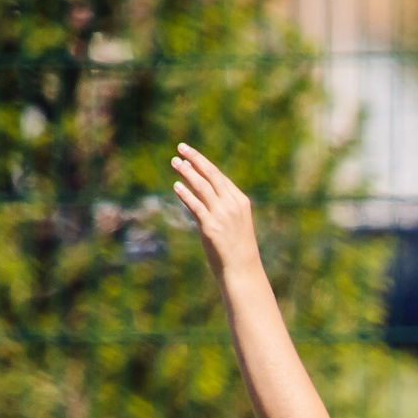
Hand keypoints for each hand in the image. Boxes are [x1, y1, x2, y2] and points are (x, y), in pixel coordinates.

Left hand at [170, 143, 264, 281]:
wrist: (242, 270)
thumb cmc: (237, 248)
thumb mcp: (235, 223)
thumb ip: (221, 207)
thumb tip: (200, 195)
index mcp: (241, 202)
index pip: (219, 177)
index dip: (203, 164)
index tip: (190, 155)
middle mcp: (232, 205)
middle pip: (211, 175)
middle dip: (195, 159)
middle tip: (181, 148)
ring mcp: (222, 215)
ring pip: (202, 186)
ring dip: (187, 172)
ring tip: (175, 162)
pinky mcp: (210, 227)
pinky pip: (195, 205)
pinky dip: (185, 194)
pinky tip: (176, 186)